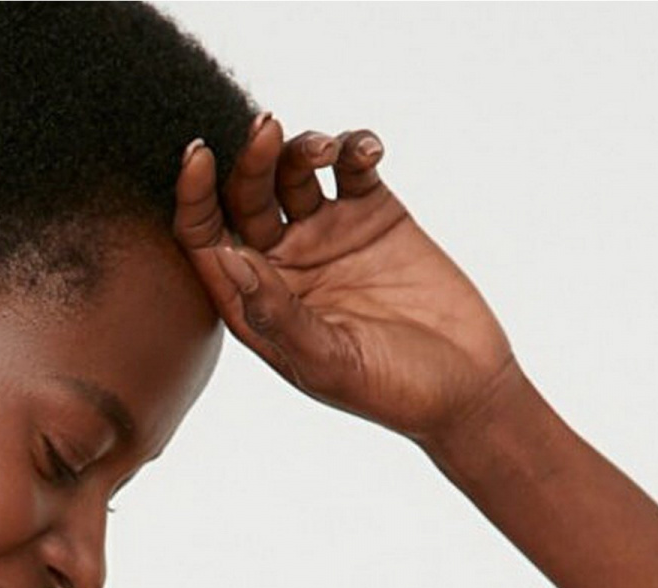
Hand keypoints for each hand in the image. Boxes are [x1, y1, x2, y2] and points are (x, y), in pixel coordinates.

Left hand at [174, 114, 524, 452]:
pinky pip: (351, 164)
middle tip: (267, 128)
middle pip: (247, 197)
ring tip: (327, 149)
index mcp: (257, 305)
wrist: (465, 385)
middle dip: (250, 159)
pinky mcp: (374, 213)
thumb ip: (277, 315)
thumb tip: (228, 260)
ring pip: (294, 172)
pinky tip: (368, 151)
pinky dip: (354, 145)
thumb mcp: (327, 361)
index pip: (206, 243)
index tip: (198, 155)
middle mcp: (284, 265)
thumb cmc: (391, 390)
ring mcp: (328, 235)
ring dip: (300, 146)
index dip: (193, 198)